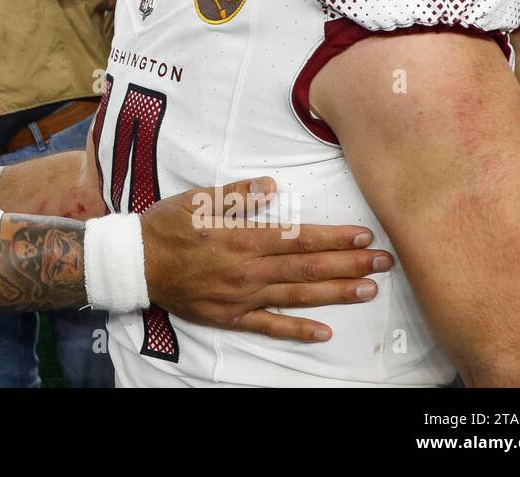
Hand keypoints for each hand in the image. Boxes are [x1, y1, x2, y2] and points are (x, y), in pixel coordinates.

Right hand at [140, 177, 393, 341]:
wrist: (136, 262)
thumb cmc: (167, 226)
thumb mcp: (198, 199)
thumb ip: (237, 194)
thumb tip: (272, 186)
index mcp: (241, 237)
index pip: (299, 238)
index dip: (334, 237)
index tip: (363, 235)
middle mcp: (247, 270)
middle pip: (307, 268)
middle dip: (349, 264)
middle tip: (383, 261)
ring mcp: (240, 297)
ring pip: (296, 296)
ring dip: (335, 293)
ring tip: (367, 289)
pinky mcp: (230, 317)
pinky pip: (269, 326)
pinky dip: (298, 330)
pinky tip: (325, 332)